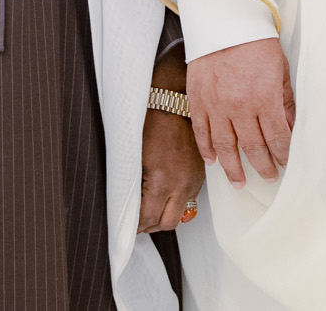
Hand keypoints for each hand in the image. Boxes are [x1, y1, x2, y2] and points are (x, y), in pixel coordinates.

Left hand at [138, 53, 204, 232]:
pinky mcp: (200, 174)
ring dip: (163, 215)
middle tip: (136, 220)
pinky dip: (175, 201)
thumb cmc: (151, 119)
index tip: (125, 224)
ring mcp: (194, 180)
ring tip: (148, 207)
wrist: (176, 98)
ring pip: (180, 214)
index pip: (147, 219)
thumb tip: (125, 204)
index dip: (133, 226)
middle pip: (165, 224)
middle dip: (148, 225)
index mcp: (162, 180)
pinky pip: (188, 199)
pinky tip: (163, 192)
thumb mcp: (135, 154)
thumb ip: (132, 185)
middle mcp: (181, 184)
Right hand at [186, 37, 292, 187]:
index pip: (277, 138)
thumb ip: (285, 101)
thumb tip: (291, 127)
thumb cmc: (255, 42)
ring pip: (225, 147)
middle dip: (263, 166)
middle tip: (268, 177)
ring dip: (233, 168)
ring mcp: (216, 105)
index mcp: (265, 97)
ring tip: (239, 181)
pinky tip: (213, 161)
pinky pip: (202, 132)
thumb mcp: (281, 69)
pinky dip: (207, 150)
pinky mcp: (198, 100)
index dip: (282, 155)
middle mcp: (240, 106)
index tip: (285, 163)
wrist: (224, 21)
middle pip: (253, 147)